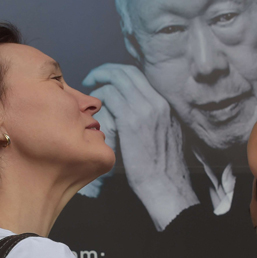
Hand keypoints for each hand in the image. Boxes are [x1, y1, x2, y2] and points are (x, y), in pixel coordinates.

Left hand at [84, 63, 198, 230]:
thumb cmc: (161, 165)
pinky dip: (100, 100)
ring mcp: (145, 109)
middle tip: (92, 80)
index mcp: (164, 104)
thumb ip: (151, 117)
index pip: (137, 75)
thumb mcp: (163, 133)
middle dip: (105, 72)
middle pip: (126, 73)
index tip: (105, 79)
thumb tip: (133, 109)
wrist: (166, 184)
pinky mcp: (131, 121)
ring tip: (90, 99)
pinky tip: (95, 112)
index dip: (117, 73)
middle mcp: (156, 102)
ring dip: (100, 87)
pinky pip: (111, 97)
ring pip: (117, 82)